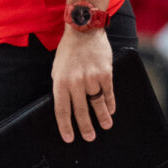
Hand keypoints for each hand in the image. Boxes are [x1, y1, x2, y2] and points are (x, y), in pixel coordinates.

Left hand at [51, 28, 114, 142]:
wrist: (84, 29)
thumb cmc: (69, 49)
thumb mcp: (57, 66)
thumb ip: (61, 84)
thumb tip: (65, 103)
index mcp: (60, 81)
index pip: (61, 109)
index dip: (65, 125)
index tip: (69, 137)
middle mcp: (75, 82)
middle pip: (80, 111)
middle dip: (85, 127)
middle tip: (89, 137)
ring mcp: (91, 78)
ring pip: (97, 104)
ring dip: (101, 118)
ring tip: (105, 127)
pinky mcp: (105, 74)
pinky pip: (109, 94)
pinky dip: (110, 104)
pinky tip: (111, 110)